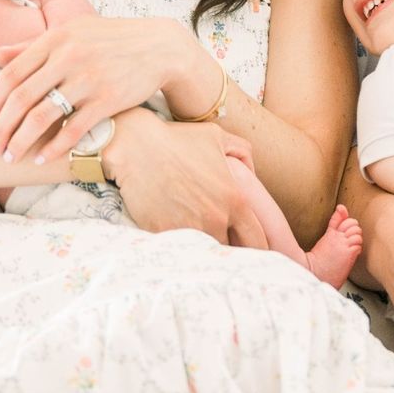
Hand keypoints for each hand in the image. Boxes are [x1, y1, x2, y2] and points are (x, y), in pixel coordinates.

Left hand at [0, 16, 190, 163]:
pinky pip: (73, 129)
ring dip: (21, 141)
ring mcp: (88, 79)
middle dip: (2, 128)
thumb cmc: (111, 40)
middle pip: (21, 98)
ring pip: (42, 117)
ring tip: (11, 157)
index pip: (12, 73)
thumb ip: (32, 44)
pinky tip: (42, 159)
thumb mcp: (72, 32)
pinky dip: (54, 148)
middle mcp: (68, 57)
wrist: (159, 47)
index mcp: (55, 39)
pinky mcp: (108, 100)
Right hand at [108, 112, 268, 247]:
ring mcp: (190, 229)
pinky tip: (175, 247)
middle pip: (232, 252)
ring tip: (198, 252)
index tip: (252, 253)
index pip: (257, 240)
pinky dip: (179, 250)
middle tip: (224, 255)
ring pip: (205, 255)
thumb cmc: (176, 139)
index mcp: (234, 200)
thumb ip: (242, 152)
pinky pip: (178, 251)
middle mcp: (216, 219)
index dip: (258, 250)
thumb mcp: (217, 137)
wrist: (134, 147)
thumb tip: (251, 173)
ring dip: (203, 252)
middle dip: (230, 253)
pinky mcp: (164, 235)